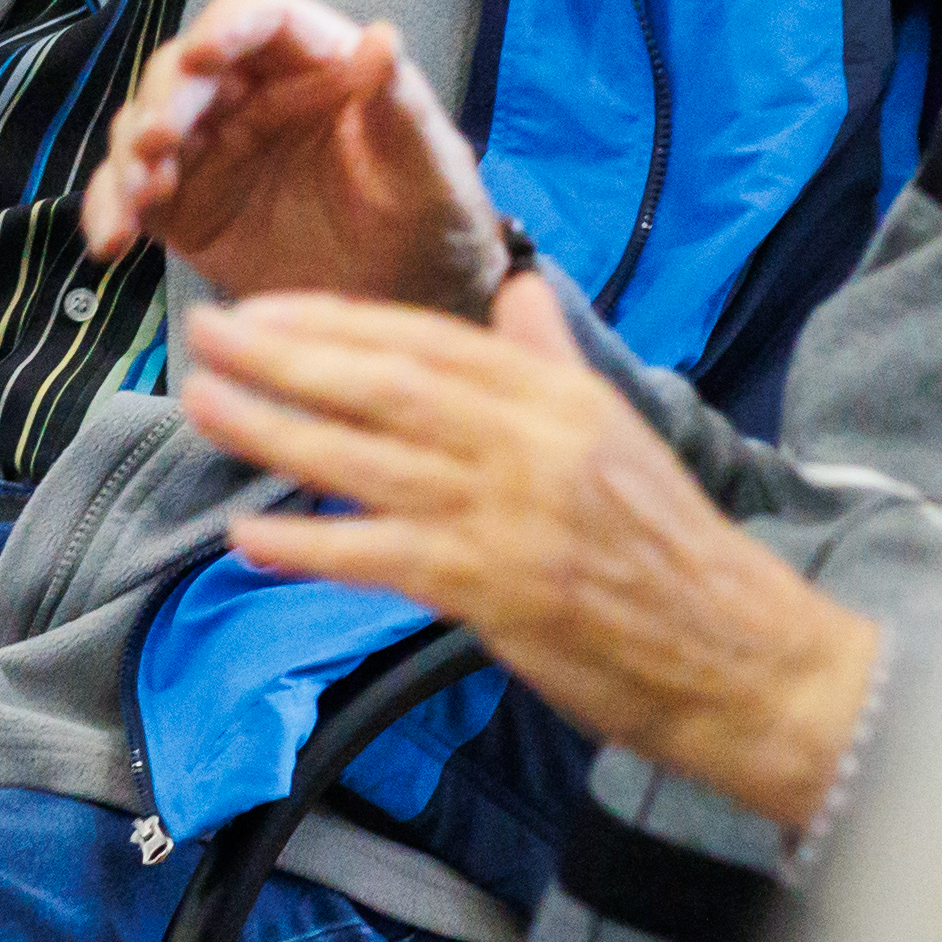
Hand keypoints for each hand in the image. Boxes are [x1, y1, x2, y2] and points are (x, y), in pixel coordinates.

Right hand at [80, 0, 500, 314]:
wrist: (412, 300)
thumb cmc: (432, 215)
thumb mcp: (430, 165)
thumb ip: (403, 105)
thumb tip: (382, 37)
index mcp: (314, 61)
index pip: (259, 17)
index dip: (226, 28)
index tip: (204, 57)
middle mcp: (252, 92)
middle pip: (184, 69)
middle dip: (163, 101)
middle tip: (157, 147)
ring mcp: (211, 148)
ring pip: (145, 126)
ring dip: (129, 158)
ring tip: (138, 201)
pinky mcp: (186, 205)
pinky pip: (130, 194)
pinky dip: (109, 210)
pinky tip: (110, 242)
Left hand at [189, 281, 880, 831]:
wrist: (736, 651)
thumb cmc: (668, 546)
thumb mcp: (618, 429)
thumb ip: (552, 359)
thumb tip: (521, 290)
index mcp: (556, 394)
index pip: (427, 338)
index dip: (335, 321)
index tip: (264, 309)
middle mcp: (529, 441)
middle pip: (385, 383)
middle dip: (286, 355)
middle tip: (208, 334)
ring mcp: (509, 515)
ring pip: (370, 460)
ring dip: (276, 431)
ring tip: (205, 406)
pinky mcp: (496, 589)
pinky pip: (383, 558)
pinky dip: (312, 546)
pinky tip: (249, 537)